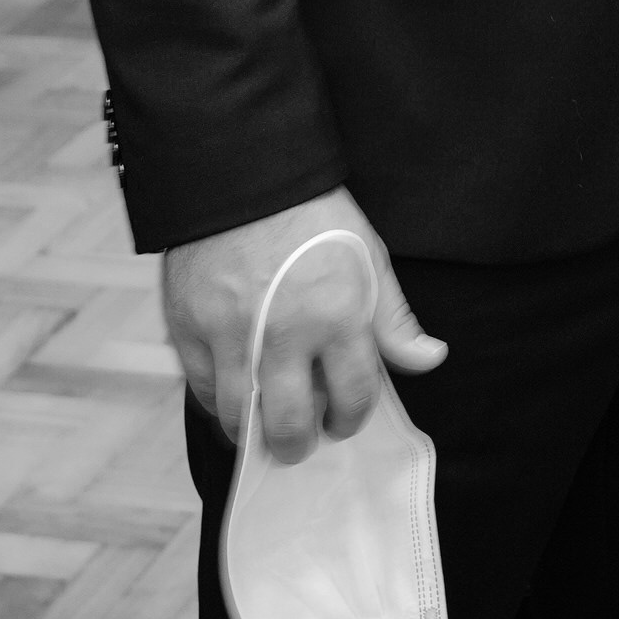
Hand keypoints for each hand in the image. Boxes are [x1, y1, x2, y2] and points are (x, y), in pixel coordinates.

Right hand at [161, 187, 446, 463]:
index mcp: (337, 315)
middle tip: (300, 440)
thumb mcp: (369, 257)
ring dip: (253, 433)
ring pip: (238, 418)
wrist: (245, 173)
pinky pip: (201, 389)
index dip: (352, 419)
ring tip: (264, 423)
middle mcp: (283, 333)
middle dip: (299, 445)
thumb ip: (395, 320)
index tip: (344, 419)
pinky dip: (217, 402)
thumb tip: (430, 359)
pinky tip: (234, 393)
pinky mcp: (188, 327)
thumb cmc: (313, 215)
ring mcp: (230, 333)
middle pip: (289, 425)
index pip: (353, 397)